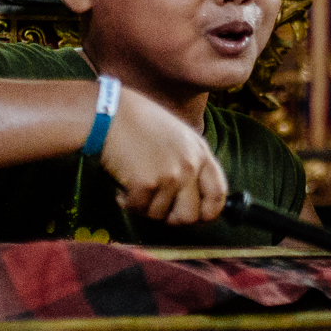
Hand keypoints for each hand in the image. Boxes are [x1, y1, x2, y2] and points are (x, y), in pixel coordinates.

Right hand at [98, 92, 228, 224]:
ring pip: (159, 216)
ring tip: (134, 185)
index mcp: (201, 153)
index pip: (218, 194)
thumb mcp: (179, 138)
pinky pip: (138, 209)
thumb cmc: (141, 124)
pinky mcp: (146, 183)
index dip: (208, 213)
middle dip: (170, 218)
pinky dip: (127, 202)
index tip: (195, 218)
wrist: (111, 112)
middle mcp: (190, 165)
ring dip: (144, 206)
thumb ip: (191, 165)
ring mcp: (170, 175)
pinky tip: (122, 186)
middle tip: (155, 206)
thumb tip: (195, 203)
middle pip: (190, 216)